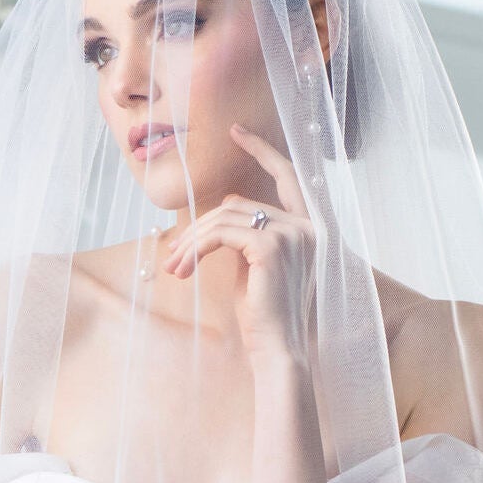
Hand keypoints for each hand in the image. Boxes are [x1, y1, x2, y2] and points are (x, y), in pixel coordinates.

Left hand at [163, 124, 315, 363]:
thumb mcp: (256, 269)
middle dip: (199, 227)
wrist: (278, 351)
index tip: (237, 131)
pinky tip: (184, 268)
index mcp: (310, 229)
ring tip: (173, 266)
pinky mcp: (270, 246)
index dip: (262, 151)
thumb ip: (247, 237)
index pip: (288, 176)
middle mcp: (307, 227)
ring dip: (192, 241)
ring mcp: (291, 234)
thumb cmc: (265, 318)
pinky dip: (196, 249)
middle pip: (238, 203)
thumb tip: (221, 214)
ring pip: (225, 217)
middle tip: (172, 254)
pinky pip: (221, 234)